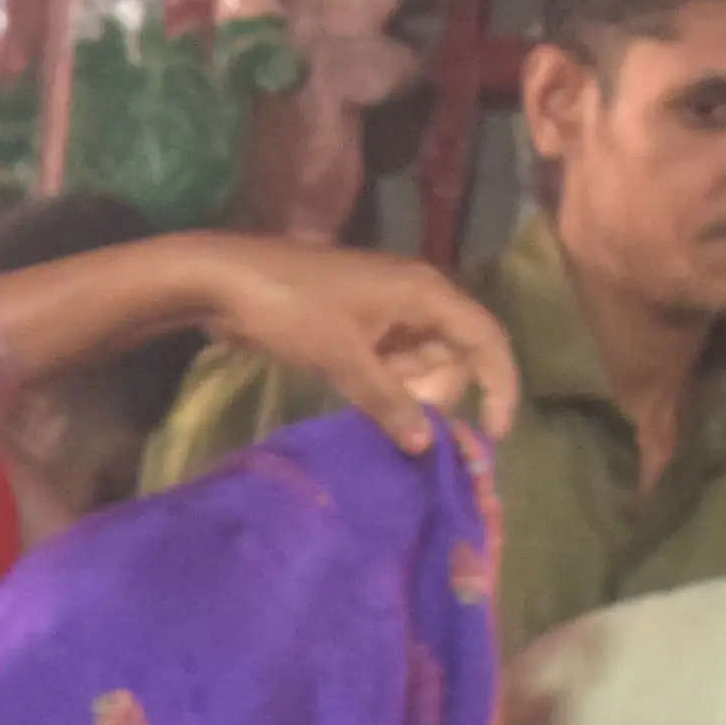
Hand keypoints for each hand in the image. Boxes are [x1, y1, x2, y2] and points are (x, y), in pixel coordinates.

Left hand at [162, 228, 521, 446]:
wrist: (226, 281)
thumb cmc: (290, 309)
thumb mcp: (342, 358)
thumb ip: (387, 400)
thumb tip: (426, 443)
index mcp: (424, 293)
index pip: (485, 338)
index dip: (498, 384)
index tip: (492, 432)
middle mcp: (415, 297)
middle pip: (453, 355)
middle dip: (434, 391)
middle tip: (393, 416)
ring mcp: (386, 310)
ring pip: (419, 362)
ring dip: (404, 392)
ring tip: (366, 404)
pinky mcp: (359, 324)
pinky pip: (390, 362)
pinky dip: (383, 386)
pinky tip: (360, 403)